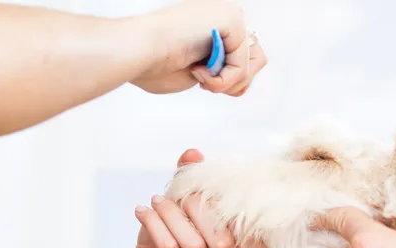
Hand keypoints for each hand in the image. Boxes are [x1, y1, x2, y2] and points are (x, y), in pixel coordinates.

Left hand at [105, 149, 270, 247]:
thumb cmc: (164, 244)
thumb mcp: (180, 211)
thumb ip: (190, 183)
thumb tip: (193, 153)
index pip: (255, 243)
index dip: (242, 216)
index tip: (215, 190)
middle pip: (223, 240)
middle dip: (200, 208)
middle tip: (180, 194)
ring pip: (194, 243)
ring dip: (172, 214)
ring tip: (157, 201)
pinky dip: (155, 223)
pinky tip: (143, 211)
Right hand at [131, 0, 266, 95]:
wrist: (138, 50)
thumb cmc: (153, 64)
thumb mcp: (197, 72)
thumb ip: (220, 72)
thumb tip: (241, 84)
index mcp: (214, 25)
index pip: (244, 57)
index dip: (229, 80)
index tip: (200, 80)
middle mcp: (224, 14)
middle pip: (257, 59)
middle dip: (234, 82)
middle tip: (204, 81)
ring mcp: (229, 14)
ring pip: (254, 63)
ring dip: (227, 82)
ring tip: (200, 77)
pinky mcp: (231, 18)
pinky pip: (243, 64)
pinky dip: (223, 79)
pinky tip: (197, 71)